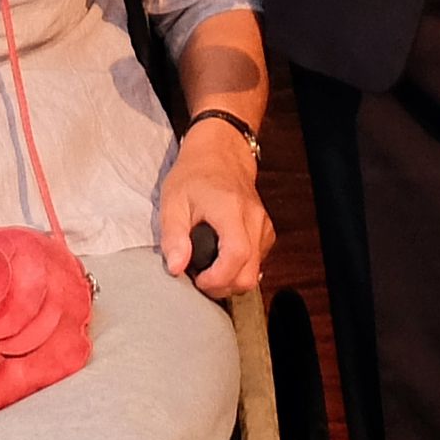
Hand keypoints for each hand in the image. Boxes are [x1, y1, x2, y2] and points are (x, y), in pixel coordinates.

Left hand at [159, 130, 276, 296]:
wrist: (220, 153)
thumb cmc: (194, 174)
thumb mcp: (172, 200)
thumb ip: (173, 235)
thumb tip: (176, 267)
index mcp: (230, 210)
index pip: (236, 256)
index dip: (218, 279)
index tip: (198, 280)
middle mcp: (253, 218)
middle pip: (250, 273)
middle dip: (224, 286)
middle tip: (201, 279)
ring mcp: (263, 225)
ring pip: (256, 271)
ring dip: (232, 279)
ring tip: (209, 268)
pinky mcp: (266, 230)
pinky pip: (259, 262)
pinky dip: (241, 268)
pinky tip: (222, 258)